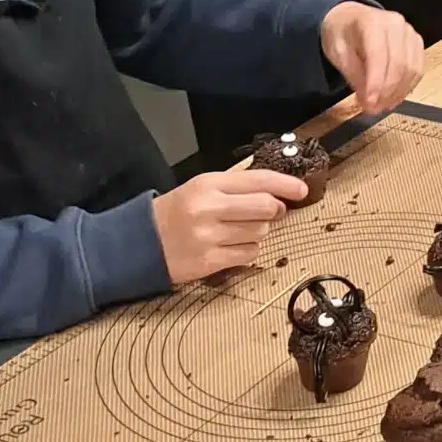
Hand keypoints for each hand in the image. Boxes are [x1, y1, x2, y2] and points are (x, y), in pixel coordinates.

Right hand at [151, 170, 306, 282]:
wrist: (139, 243)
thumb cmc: (177, 212)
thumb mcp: (202, 188)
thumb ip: (238, 187)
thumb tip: (280, 194)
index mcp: (209, 184)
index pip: (259, 180)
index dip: (286, 185)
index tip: (302, 190)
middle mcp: (209, 208)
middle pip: (266, 207)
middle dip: (274, 210)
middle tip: (269, 213)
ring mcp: (208, 236)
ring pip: (260, 232)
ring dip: (258, 232)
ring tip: (238, 230)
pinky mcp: (208, 261)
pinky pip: (249, 254)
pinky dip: (248, 250)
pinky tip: (233, 246)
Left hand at [319, 1, 422, 114]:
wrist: (351, 18)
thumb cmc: (342, 35)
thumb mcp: (338, 53)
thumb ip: (354, 74)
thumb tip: (369, 98)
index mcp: (372, 23)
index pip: (379, 57)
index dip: (376, 83)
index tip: (368, 104)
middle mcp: (396, 25)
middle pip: (399, 64)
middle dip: (387, 92)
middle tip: (373, 109)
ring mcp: (410, 32)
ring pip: (412, 69)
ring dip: (399, 92)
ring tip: (383, 106)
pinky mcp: (417, 42)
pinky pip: (418, 69)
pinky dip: (408, 87)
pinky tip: (394, 97)